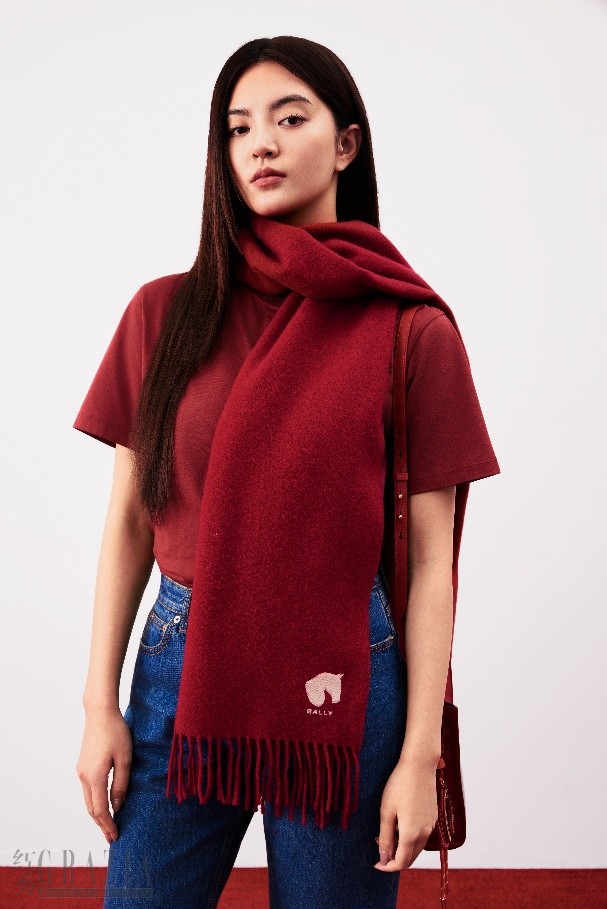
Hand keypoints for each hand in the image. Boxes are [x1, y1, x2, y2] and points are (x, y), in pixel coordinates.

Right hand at [76, 705, 132, 844]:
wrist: (100, 712)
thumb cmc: (116, 732)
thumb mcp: (125, 759)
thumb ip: (121, 784)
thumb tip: (118, 805)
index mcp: (94, 777)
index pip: (100, 810)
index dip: (108, 825)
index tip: (115, 836)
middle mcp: (84, 776)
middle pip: (91, 809)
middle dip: (101, 824)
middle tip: (112, 837)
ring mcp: (81, 770)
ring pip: (88, 800)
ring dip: (98, 814)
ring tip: (109, 825)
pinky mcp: (83, 765)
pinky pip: (88, 790)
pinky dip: (95, 802)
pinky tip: (104, 804)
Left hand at [373, 756, 437, 870]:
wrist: (419, 765)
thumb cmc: (399, 786)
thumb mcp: (386, 812)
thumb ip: (386, 837)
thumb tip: (383, 859)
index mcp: (411, 834)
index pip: (401, 862)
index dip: (387, 867)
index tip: (375, 863)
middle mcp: (424, 833)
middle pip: (410, 858)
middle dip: (395, 859)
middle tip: (379, 850)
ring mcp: (431, 825)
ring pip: (417, 848)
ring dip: (402, 849)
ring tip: (386, 835)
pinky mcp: (433, 817)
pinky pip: (422, 836)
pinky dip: (410, 839)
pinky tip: (399, 825)